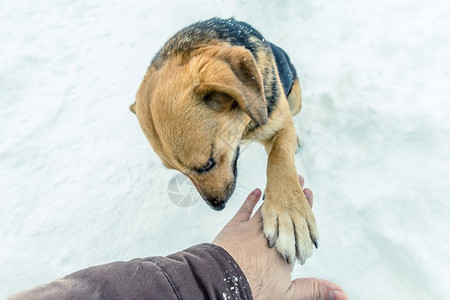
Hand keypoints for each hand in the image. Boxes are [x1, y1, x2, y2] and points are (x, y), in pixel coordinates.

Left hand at [213, 175, 347, 299]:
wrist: (224, 281)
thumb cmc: (255, 291)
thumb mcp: (288, 294)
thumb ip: (314, 289)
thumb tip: (342, 294)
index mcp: (286, 251)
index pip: (300, 229)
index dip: (306, 212)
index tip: (311, 198)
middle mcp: (273, 235)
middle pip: (287, 214)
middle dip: (296, 198)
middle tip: (303, 182)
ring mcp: (253, 229)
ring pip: (269, 207)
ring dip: (277, 194)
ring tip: (285, 181)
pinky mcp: (235, 226)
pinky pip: (245, 209)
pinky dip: (251, 199)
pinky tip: (257, 191)